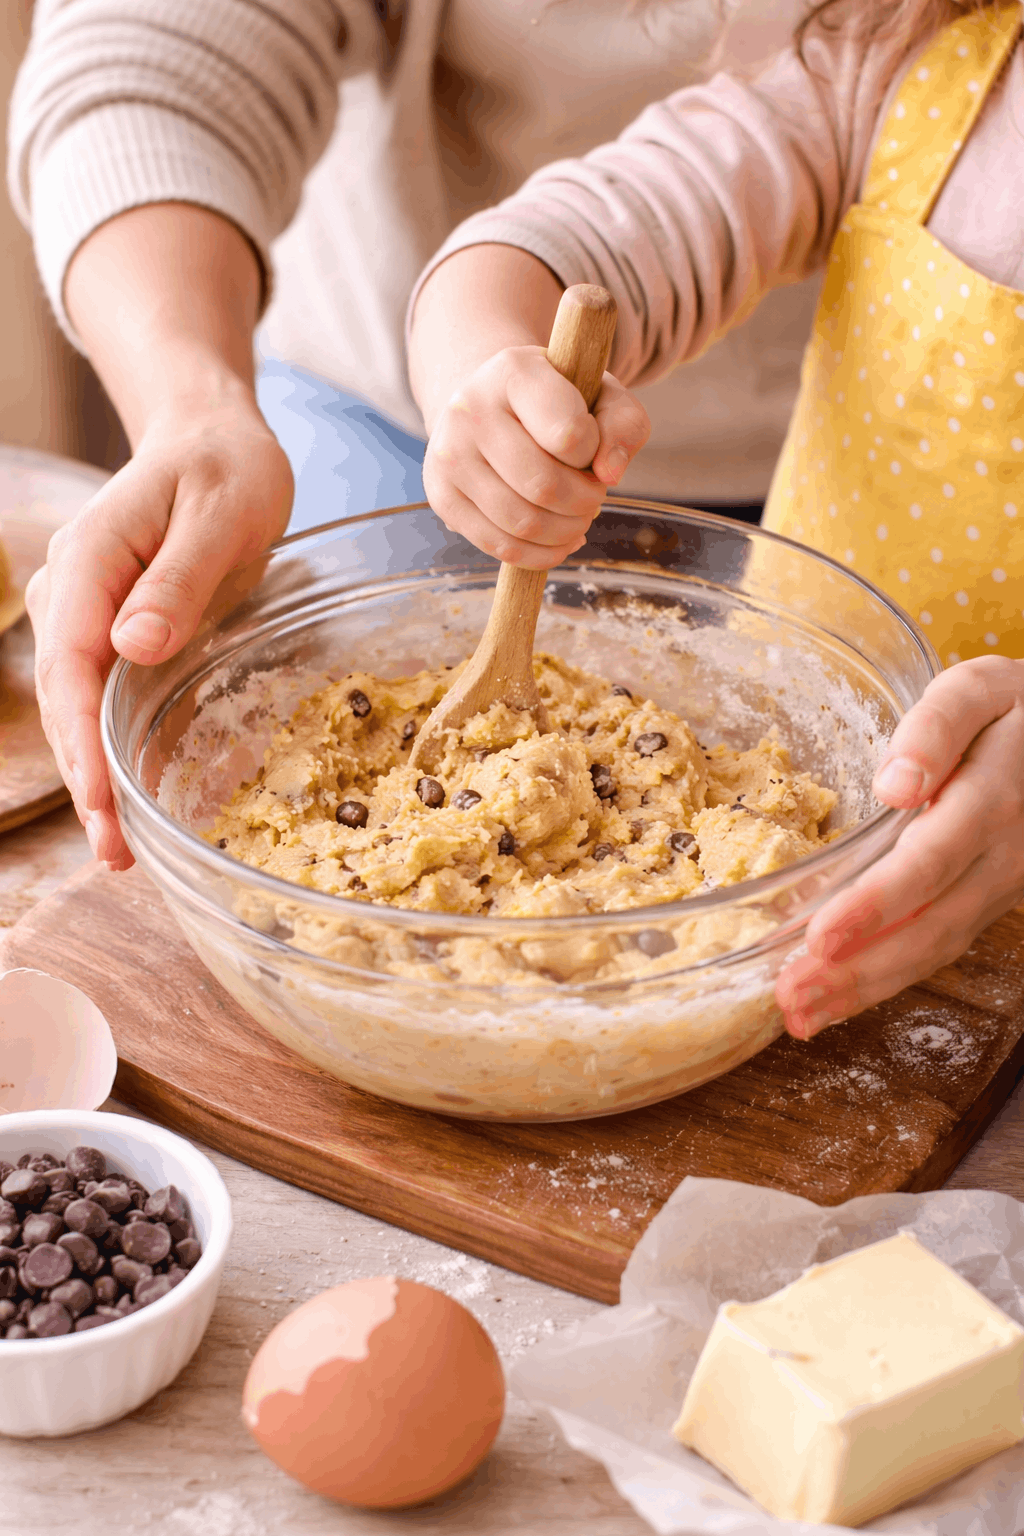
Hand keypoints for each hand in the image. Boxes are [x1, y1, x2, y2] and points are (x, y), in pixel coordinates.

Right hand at [28, 388, 292, 868]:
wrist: (211, 439)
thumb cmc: (223, 468)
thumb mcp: (217, 514)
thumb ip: (177, 580)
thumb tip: (133, 646)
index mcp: (88, 563)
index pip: (70, 665)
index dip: (82, 740)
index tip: (100, 800)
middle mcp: (70, 590)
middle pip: (63, 698)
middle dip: (85, 779)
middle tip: (115, 854)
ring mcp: (82, 610)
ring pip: (76, 704)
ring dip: (93, 774)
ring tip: (118, 847)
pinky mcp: (106, 627)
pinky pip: (100, 693)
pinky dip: (109, 744)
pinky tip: (128, 795)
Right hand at [422, 344, 649, 567]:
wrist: (491, 406)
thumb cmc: (556, 402)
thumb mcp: (601, 395)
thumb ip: (623, 424)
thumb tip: (609, 473)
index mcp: (513, 371)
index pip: (569, 435)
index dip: (593, 452)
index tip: (590, 445)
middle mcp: (469, 408)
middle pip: (544, 486)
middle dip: (585, 502)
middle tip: (593, 495)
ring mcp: (448, 455)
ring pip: (523, 522)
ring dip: (566, 531)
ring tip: (578, 517)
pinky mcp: (441, 496)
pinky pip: (500, 547)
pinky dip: (541, 554)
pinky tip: (559, 540)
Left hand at [777, 656, 1023, 1037]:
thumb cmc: (1010, 709)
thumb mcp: (981, 690)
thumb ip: (938, 727)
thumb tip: (894, 783)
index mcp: (993, 799)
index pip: (929, 863)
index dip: (875, 906)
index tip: (820, 938)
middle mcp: (1003, 856)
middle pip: (930, 926)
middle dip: (860, 971)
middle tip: (792, 999)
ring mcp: (1000, 887)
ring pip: (936, 949)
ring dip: (867, 989)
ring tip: (800, 1014)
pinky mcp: (989, 901)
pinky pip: (940, 947)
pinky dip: (888, 979)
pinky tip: (837, 998)